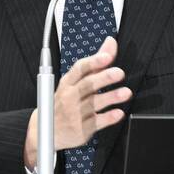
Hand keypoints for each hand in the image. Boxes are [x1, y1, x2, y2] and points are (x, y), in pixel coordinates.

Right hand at [24, 36, 130, 168]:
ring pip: (94, 103)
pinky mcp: (81, 130)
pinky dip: (107, 118)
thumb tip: (110, 43)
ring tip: (126, 92)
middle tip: (119, 73)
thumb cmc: (65, 101)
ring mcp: (75, 113)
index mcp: (67, 82)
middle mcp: (70, 96)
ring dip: (111, 97)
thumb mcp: (75, 81)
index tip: (107, 56)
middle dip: (104, 78)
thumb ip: (96, 63)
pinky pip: (96, 123)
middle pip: (87, 85)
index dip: (94, 61)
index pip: (80, 68)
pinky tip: (118, 113)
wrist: (48, 131)